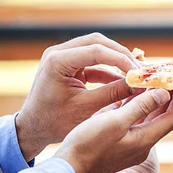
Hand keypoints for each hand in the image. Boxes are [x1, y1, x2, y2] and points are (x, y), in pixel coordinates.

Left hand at [15, 33, 141, 160]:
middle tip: (139, 69)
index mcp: (58, 61)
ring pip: (96, 48)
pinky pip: (92, 60)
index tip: (138, 72)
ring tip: (133, 74)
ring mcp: (62, 56)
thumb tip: (140, 85)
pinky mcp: (67, 64)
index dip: (121, 59)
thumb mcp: (88, 109)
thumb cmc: (55, 122)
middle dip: (120, 55)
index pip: (96, 50)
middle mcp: (58, 53)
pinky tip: (122, 81)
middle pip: (97, 42)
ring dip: (115, 60)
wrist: (33, 129)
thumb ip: (114, 93)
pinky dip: (107, 69)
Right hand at [54, 88, 172, 172]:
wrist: (67, 171)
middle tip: (167, 78)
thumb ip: (141, 107)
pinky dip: (134, 109)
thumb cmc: (88, 146)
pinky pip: (132, 124)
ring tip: (149, 82)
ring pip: (146, 120)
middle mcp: (141, 145)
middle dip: (166, 98)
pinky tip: (128, 96)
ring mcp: (129, 147)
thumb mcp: (115, 121)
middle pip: (161, 118)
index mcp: (144, 140)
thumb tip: (164, 94)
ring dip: (149, 101)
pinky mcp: (118, 146)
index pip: (172, 117)